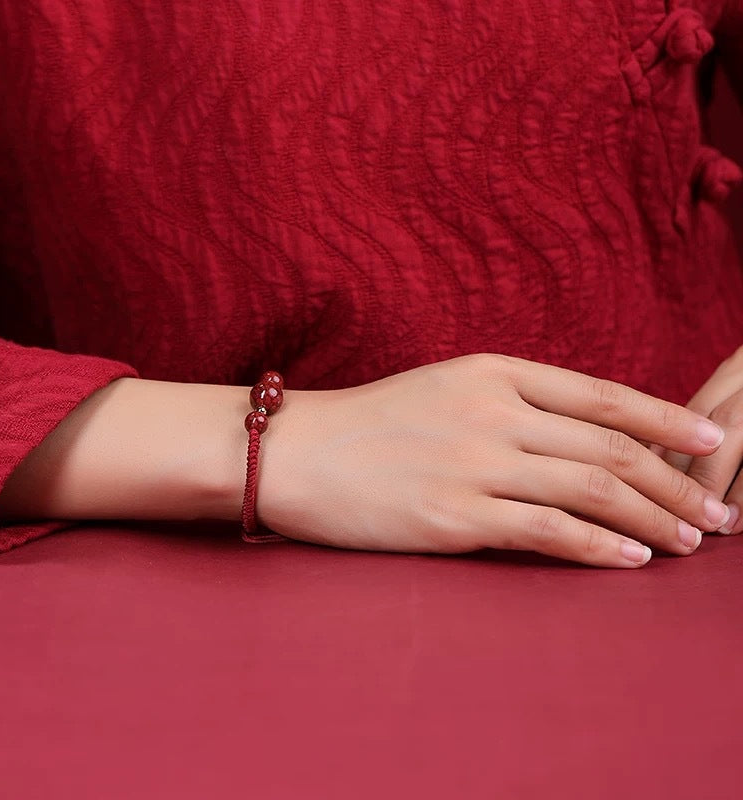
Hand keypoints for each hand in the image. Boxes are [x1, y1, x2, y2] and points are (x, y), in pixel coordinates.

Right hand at [258, 354, 729, 566]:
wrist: (296, 453)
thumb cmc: (369, 423)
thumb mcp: (443, 389)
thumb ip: (509, 403)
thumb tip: (581, 438)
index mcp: (490, 372)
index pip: (600, 395)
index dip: (666, 419)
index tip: (712, 440)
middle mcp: (490, 412)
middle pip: (608, 447)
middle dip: (674, 482)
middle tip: (716, 514)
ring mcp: (473, 464)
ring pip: (590, 489)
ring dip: (651, 519)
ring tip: (687, 543)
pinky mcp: (453, 518)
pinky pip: (547, 532)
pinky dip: (599, 547)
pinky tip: (630, 561)